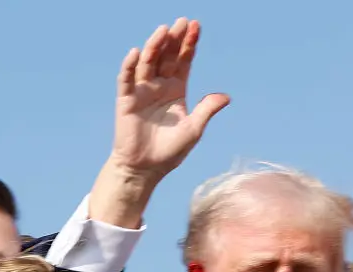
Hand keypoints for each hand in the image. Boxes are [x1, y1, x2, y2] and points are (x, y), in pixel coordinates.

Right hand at [89, 18, 229, 227]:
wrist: (146, 169)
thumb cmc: (170, 151)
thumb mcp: (193, 130)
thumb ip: (207, 110)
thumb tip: (226, 96)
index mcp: (176, 89)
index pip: (183, 61)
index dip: (189, 44)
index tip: (195, 26)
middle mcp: (159, 86)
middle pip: (166, 56)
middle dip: (174, 39)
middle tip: (182, 21)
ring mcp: (142, 91)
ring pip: (148, 63)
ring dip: (154, 46)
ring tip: (163, 31)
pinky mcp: (126, 100)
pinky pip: (127, 80)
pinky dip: (130, 66)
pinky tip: (136, 53)